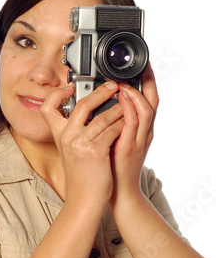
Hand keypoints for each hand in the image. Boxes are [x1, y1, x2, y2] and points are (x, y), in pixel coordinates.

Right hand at [40, 81, 123, 208]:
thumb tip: (86, 113)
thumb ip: (74, 133)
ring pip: (103, 116)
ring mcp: (81, 144)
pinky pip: (112, 130)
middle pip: (83, 104)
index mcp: (60, 136)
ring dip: (118, 109)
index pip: (48, 107)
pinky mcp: (96, 151)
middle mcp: (68, 137)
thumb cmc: (81, 176)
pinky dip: (122, 124)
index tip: (70, 88)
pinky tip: (127, 124)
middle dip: (101, 92)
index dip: (57, 94)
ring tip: (126, 105)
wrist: (84, 199)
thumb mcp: (70, 152)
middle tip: (112, 86)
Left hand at [109, 63, 158, 207]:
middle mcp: (143, 133)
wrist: (118, 191)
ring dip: (137, 93)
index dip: (147, 83)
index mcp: (140, 130)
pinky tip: (122, 99)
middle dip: (149, 82)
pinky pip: (133, 124)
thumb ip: (114, 124)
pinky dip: (129, 109)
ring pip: (146, 110)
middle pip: (153, 101)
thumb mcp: (115, 140)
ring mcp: (138, 140)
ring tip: (126, 82)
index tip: (143, 68)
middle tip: (143, 66)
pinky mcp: (129, 147)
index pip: (148, 101)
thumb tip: (103, 108)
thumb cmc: (114, 166)